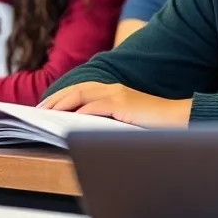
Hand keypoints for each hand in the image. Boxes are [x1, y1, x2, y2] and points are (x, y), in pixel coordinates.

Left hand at [39, 82, 191, 127]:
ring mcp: (118, 95)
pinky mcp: (123, 104)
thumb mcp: (126, 120)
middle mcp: (114, 89)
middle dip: (55, 98)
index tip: (47, 107)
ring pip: (81, 94)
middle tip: (39, 109)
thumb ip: (107, 119)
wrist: (179, 120)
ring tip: (46, 112)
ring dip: (61, 103)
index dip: (62, 96)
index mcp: (114, 91)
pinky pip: (95, 106)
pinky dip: (79, 110)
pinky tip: (68, 118)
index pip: (82, 90)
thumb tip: (83, 128)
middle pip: (77, 89)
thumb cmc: (154, 125)